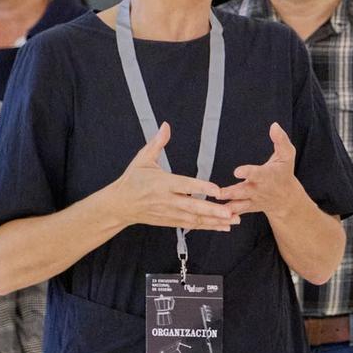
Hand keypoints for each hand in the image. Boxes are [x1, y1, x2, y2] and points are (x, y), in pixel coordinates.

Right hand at [110, 123, 239, 231]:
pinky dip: (207, 227)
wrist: (119, 205)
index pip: (185, 185)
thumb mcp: (143, 159)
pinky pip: (191, 225)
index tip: (217, 190)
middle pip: (192, 206)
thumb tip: (166, 125)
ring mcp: (169, 213)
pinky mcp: (170, 221)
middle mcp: (167, 200)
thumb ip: (157, 143)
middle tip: (230, 211)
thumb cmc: (132, 180)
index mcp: (162, 183)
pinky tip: (222, 227)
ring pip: (194, 219)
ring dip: (214, 221)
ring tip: (233, 220)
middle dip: (212, 210)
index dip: (201, 187)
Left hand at [216, 124, 306, 221]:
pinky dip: (226, 214)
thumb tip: (274, 125)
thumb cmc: (284, 173)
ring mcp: (252, 200)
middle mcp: (259, 189)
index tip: (237, 171)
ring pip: (238, 203)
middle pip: (243, 191)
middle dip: (232, 192)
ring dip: (225, 205)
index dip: (248, 172)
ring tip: (213, 205)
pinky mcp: (247, 207)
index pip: (257, 173)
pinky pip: (236, 211)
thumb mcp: (287, 155)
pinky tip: (213, 215)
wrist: (286, 199)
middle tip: (218, 193)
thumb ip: (281, 140)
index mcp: (267, 175)